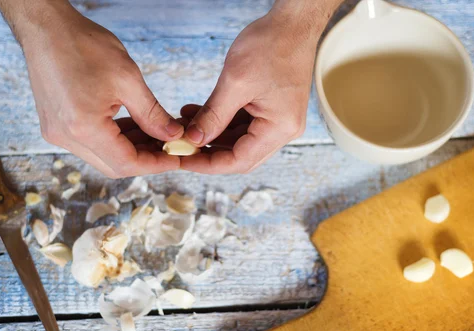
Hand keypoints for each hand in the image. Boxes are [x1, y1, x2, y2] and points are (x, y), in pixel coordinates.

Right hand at [17, 2, 182, 177]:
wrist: (46, 28)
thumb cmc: (84, 45)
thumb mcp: (128, 78)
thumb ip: (152, 114)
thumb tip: (172, 135)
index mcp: (83, 127)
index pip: (127, 163)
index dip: (155, 164)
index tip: (176, 157)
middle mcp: (66, 137)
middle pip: (114, 166)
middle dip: (144, 159)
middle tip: (169, 146)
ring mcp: (58, 133)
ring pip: (102, 157)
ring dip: (130, 150)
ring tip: (155, 135)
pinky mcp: (55, 126)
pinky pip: (90, 144)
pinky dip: (113, 140)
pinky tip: (133, 127)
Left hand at [180, 3, 329, 173]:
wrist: (293, 23)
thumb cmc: (272, 45)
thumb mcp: (235, 82)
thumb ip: (213, 115)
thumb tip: (193, 139)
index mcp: (280, 128)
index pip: (240, 160)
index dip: (209, 164)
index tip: (183, 159)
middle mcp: (283, 130)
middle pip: (241, 155)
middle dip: (209, 152)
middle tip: (181, 146)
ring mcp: (279, 121)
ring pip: (239, 141)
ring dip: (212, 135)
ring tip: (184, 123)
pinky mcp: (272, 111)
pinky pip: (243, 125)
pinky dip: (221, 122)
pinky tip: (198, 113)